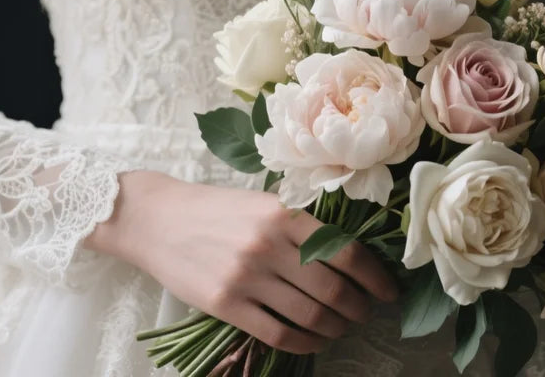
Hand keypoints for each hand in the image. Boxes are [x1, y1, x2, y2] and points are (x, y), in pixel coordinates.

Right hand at [86, 170, 399, 353]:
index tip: (388, 291)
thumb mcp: (264, 202)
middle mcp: (268, 245)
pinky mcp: (226, 304)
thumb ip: (302, 225)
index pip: (346, 253)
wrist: (157, 218)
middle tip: (366, 313)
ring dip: (336, 327)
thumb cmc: (216, 209)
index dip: (375, 277)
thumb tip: (350, 255)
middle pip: (334, 289)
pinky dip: (305, 342)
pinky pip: (279, 333)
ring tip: (342, 327)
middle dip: (359, 308)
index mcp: (284, 214)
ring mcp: (246, 277)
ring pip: (310, 315)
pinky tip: (315, 340)